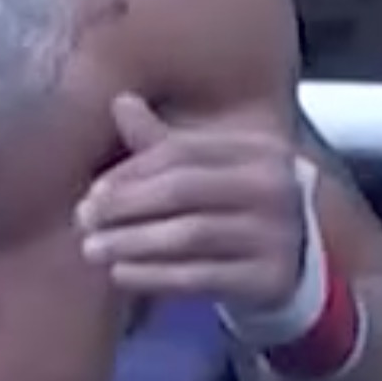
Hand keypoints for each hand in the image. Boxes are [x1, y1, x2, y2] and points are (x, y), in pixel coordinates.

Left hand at [80, 96, 310, 312]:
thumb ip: (163, 143)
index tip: (92, 192)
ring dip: (132, 242)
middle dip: (125, 205)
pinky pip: (202, 277)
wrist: (297, 266)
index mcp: (257, 150)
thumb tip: (119, 101)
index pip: (182, 152)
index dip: (131, 171)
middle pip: (183, 189)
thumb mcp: (210, 172)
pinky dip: (155, 276)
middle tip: (83, 220)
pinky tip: (121, 274)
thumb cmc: (238, 211)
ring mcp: (277, 235)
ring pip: (190, 235)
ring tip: (92, 249)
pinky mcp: (271, 279)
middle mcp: (273, 187)